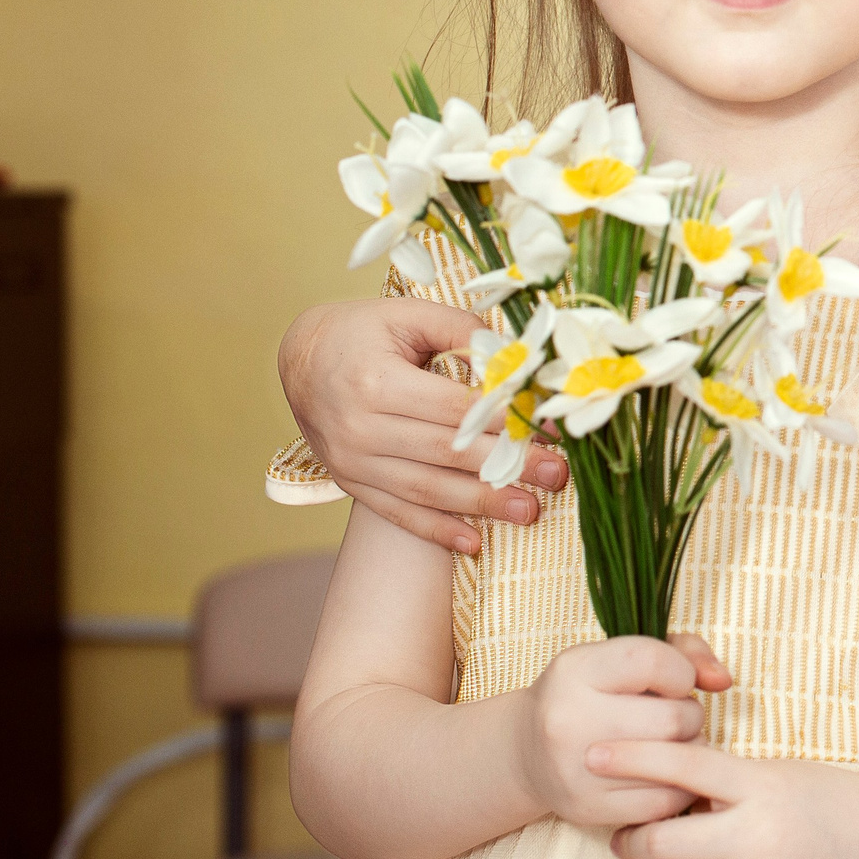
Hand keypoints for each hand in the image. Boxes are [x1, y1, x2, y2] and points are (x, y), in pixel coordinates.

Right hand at [278, 297, 569, 553]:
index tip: (551, 429)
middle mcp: (360, 427)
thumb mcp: (409, 315)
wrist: (302, 360)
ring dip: (481, 505)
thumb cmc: (365, 333)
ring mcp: (353, 461)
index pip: (455, 408)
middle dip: (507, 466)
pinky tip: (474, 544)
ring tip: (529, 510)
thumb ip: (463, 331)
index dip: (506, 420)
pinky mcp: (352, 482)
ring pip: (426, 490)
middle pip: (447, 453)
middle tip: (556, 475)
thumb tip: (516, 360)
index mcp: (376, 381)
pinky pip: (398, 513)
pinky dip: (437, 532)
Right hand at [513, 634, 733, 827]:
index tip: (673, 681)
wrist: (528, 751)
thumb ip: (683, 652)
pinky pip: (664, 803)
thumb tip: (723, 680)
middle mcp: (568, 719)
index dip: (680, 671)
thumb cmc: (592, 693)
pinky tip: (666, 773)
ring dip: (688, 750)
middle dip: (691, 715)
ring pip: (675, 762)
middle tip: (676, 717)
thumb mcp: (622, 658)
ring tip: (671, 742)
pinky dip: (678, 786)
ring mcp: (576, 770)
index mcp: (575, 671)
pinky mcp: (588, 809)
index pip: (653, 662)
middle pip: (674, 718)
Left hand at [593, 743, 858, 858]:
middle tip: (621, 834)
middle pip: (662, 840)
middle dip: (630, 839)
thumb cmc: (835, 800)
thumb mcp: (781, 774)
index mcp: (760, 784)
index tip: (594, 754)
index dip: (633, 758)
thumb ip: (729, 782)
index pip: (682, 766)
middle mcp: (755, 834)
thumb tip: (668, 789)